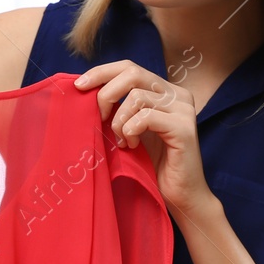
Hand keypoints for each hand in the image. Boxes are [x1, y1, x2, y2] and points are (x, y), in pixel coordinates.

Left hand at [73, 60, 211, 214]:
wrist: (180, 197)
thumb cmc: (153, 166)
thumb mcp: (131, 130)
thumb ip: (118, 109)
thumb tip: (85, 90)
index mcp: (167, 91)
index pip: (130, 67)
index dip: (102, 72)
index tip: (79, 86)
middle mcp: (178, 94)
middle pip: (133, 73)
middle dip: (106, 93)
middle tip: (98, 117)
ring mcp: (184, 109)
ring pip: (136, 96)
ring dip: (119, 121)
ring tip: (121, 141)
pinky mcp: (184, 128)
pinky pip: (145, 117)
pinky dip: (131, 131)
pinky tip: (132, 146)